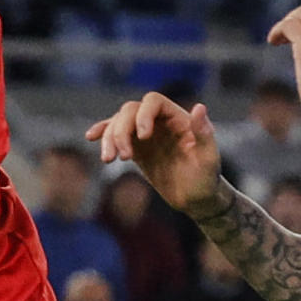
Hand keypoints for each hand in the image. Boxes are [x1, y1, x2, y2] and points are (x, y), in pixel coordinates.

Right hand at [89, 90, 226, 214]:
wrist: (196, 199)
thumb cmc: (207, 179)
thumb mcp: (209, 158)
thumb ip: (203, 133)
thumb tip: (199, 107)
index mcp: (178, 118)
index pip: (153, 102)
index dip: (143, 114)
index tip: (142, 138)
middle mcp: (159, 121)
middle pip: (130, 111)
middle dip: (121, 131)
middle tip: (123, 158)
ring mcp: (146, 134)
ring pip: (119, 123)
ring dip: (109, 138)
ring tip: (108, 160)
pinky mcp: (137, 148)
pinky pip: (116, 135)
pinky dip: (103, 134)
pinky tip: (91, 137)